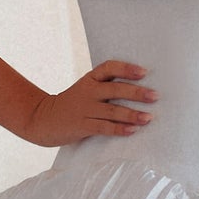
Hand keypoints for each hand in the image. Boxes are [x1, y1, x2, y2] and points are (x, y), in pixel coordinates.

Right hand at [21, 60, 155, 146]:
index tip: (144, 72)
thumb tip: (140, 90)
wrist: (43, 119)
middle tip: (155, 96)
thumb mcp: (86, 89)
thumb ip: (106, 87)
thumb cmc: (73, 104)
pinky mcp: (81, 126)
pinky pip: (104, 128)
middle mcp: (88, 91)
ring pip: (112, 111)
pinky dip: (119, 129)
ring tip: (149, 118)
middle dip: (137, 93)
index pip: (109, 68)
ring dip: (132, 115)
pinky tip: (132, 131)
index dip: (126, 69)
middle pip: (115, 89)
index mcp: (90, 79)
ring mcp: (84, 109)